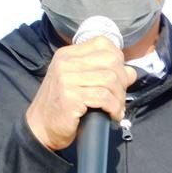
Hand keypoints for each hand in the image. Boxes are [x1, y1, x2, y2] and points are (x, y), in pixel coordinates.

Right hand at [26, 36, 137, 150]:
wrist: (40, 129)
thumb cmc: (61, 107)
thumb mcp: (80, 84)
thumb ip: (101, 73)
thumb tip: (131, 72)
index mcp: (66, 55)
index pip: (102, 43)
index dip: (117, 59)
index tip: (118, 77)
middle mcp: (65, 63)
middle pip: (111, 60)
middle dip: (122, 80)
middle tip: (119, 97)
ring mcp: (66, 79)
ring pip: (110, 79)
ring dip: (119, 97)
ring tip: (116, 108)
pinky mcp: (70, 97)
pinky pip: (104, 97)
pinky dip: (114, 107)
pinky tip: (112, 115)